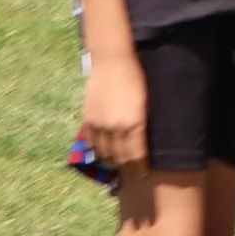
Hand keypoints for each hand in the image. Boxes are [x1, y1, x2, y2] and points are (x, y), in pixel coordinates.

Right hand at [81, 55, 148, 172]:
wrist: (112, 60)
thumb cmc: (136, 77)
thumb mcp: (146, 102)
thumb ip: (143, 123)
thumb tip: (144, 142)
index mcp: (134, 124)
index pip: (136, 156)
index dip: (139, 168)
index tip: (143, 174)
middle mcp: (115, 128)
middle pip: (121, 158)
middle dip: (128, 169)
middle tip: (133, 175)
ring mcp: (99, 124)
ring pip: (105, 153)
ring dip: (113, 162)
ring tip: (120, 166)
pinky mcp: (88, 119)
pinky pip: (92, 143)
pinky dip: (99, 151)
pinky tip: (105, 153)